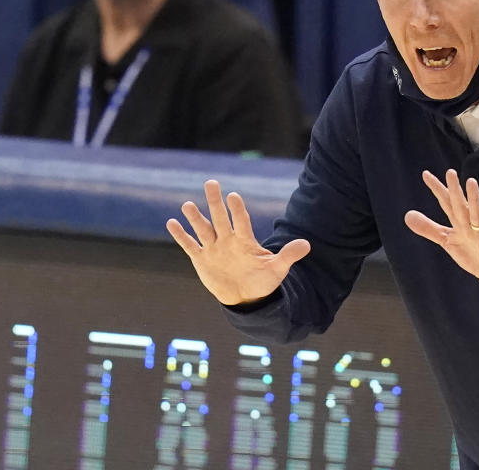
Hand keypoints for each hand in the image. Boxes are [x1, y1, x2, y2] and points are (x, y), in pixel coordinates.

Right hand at [166, 180, 309, 304]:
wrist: (246, 297)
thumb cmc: (263, 280)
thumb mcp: (277, 270)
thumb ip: (288, 256)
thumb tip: (307, 245)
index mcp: (245, 241)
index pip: (241, 222)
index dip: (237, 210)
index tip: (234, 195)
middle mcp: (228, 240)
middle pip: (220, 218)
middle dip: (215, 202)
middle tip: (211, 182)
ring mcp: (213, 248)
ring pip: (203, 229)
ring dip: (195, 218)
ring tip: (187, 204)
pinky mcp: (201, 259)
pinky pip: (190, 245)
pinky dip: (181, 236)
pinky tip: (171, 222)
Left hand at [405, 169, 478, 291]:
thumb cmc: (472, 253)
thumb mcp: (447, 240)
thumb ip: (429, 228)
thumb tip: (407, 215)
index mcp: (458, 221)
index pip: (446, 202)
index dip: (436, 188)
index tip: (425, 174)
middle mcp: (469, 223)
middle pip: (460, 204)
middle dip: (455, 189)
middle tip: (450, 172)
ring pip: (476, 213)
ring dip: (474, 198)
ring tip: (471, 182)